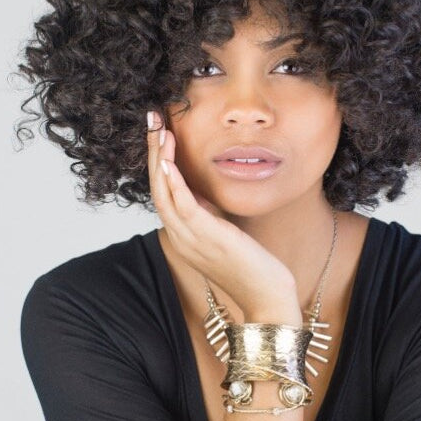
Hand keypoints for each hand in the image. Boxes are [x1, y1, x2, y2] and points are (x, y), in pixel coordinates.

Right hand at [146, 110, 298, 318]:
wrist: (268, 300)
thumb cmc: (252, 270)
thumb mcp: (226, 237)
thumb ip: (210, 218)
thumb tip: (201, 194)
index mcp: (185, 238)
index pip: (163, 195)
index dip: (157, 163)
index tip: (158, 134)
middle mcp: (182, 239)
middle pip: (157, 190)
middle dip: (152, 153)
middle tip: (152, 120)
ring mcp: (193, 241)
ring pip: (164, 194)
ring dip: (159, 160)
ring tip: (159, 130)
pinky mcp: (209, 239)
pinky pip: (184, 207)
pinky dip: (174, 183)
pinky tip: (169, 161)